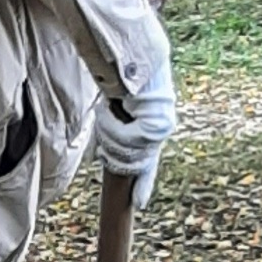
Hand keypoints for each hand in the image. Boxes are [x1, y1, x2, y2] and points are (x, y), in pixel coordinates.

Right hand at [94, 75, 175, 210]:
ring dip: (107, 134)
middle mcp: (160, 132)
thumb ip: (118, 130)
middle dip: (110, 154)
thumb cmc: (124, 78)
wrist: (137, 56)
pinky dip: (110, 125)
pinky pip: (124, 139)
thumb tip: (103, 154)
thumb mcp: (119, 109)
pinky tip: (109, 108)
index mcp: (153, 129)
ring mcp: (160, 131)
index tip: (139, 204)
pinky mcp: (155, 127)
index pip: (149, 164)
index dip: (143, 184)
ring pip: (123, 151)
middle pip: (128, 164)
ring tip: (106, 113)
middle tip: (101, 140)